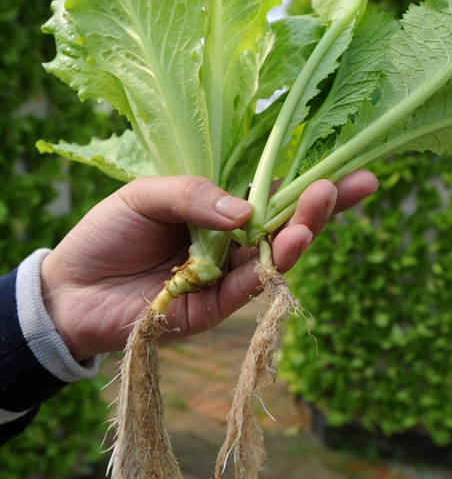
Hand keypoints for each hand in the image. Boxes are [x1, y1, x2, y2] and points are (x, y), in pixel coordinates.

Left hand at [41, 172, 377, 360]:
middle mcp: (230, 245)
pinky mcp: (212, 310)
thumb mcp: (147, 195)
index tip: (353, 169)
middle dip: (321, 207)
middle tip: (354, 185)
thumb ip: (195, 195)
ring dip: (299, 235)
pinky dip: (266, 269)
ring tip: (319, 210)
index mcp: (218, 212)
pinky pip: (245, 289)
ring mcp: (224, 279)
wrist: (70, 289)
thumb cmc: (107, 234)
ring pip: (273, 258)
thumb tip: (247, 211)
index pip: (274, 196)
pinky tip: (285, 245)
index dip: (310, 184)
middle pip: (285, 227)